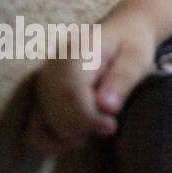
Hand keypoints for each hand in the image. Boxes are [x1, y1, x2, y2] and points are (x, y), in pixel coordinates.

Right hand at [25, 11, 157, 153]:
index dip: (87, 116)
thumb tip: (107, 107)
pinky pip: (34, 128)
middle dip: (83, 128)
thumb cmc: (131, 44)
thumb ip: (122, 79)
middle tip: (110, 125)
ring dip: (70, 135)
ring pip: (42, 123)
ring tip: (97, 125)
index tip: (111, 125)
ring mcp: (43, 84)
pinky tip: (76, 140)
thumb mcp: (137, 57)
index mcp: (75, 54)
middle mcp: (51, 69)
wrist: (120, 31)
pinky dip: (50, 141)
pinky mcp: (42, 98)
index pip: (69, 92)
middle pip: (54, 111)